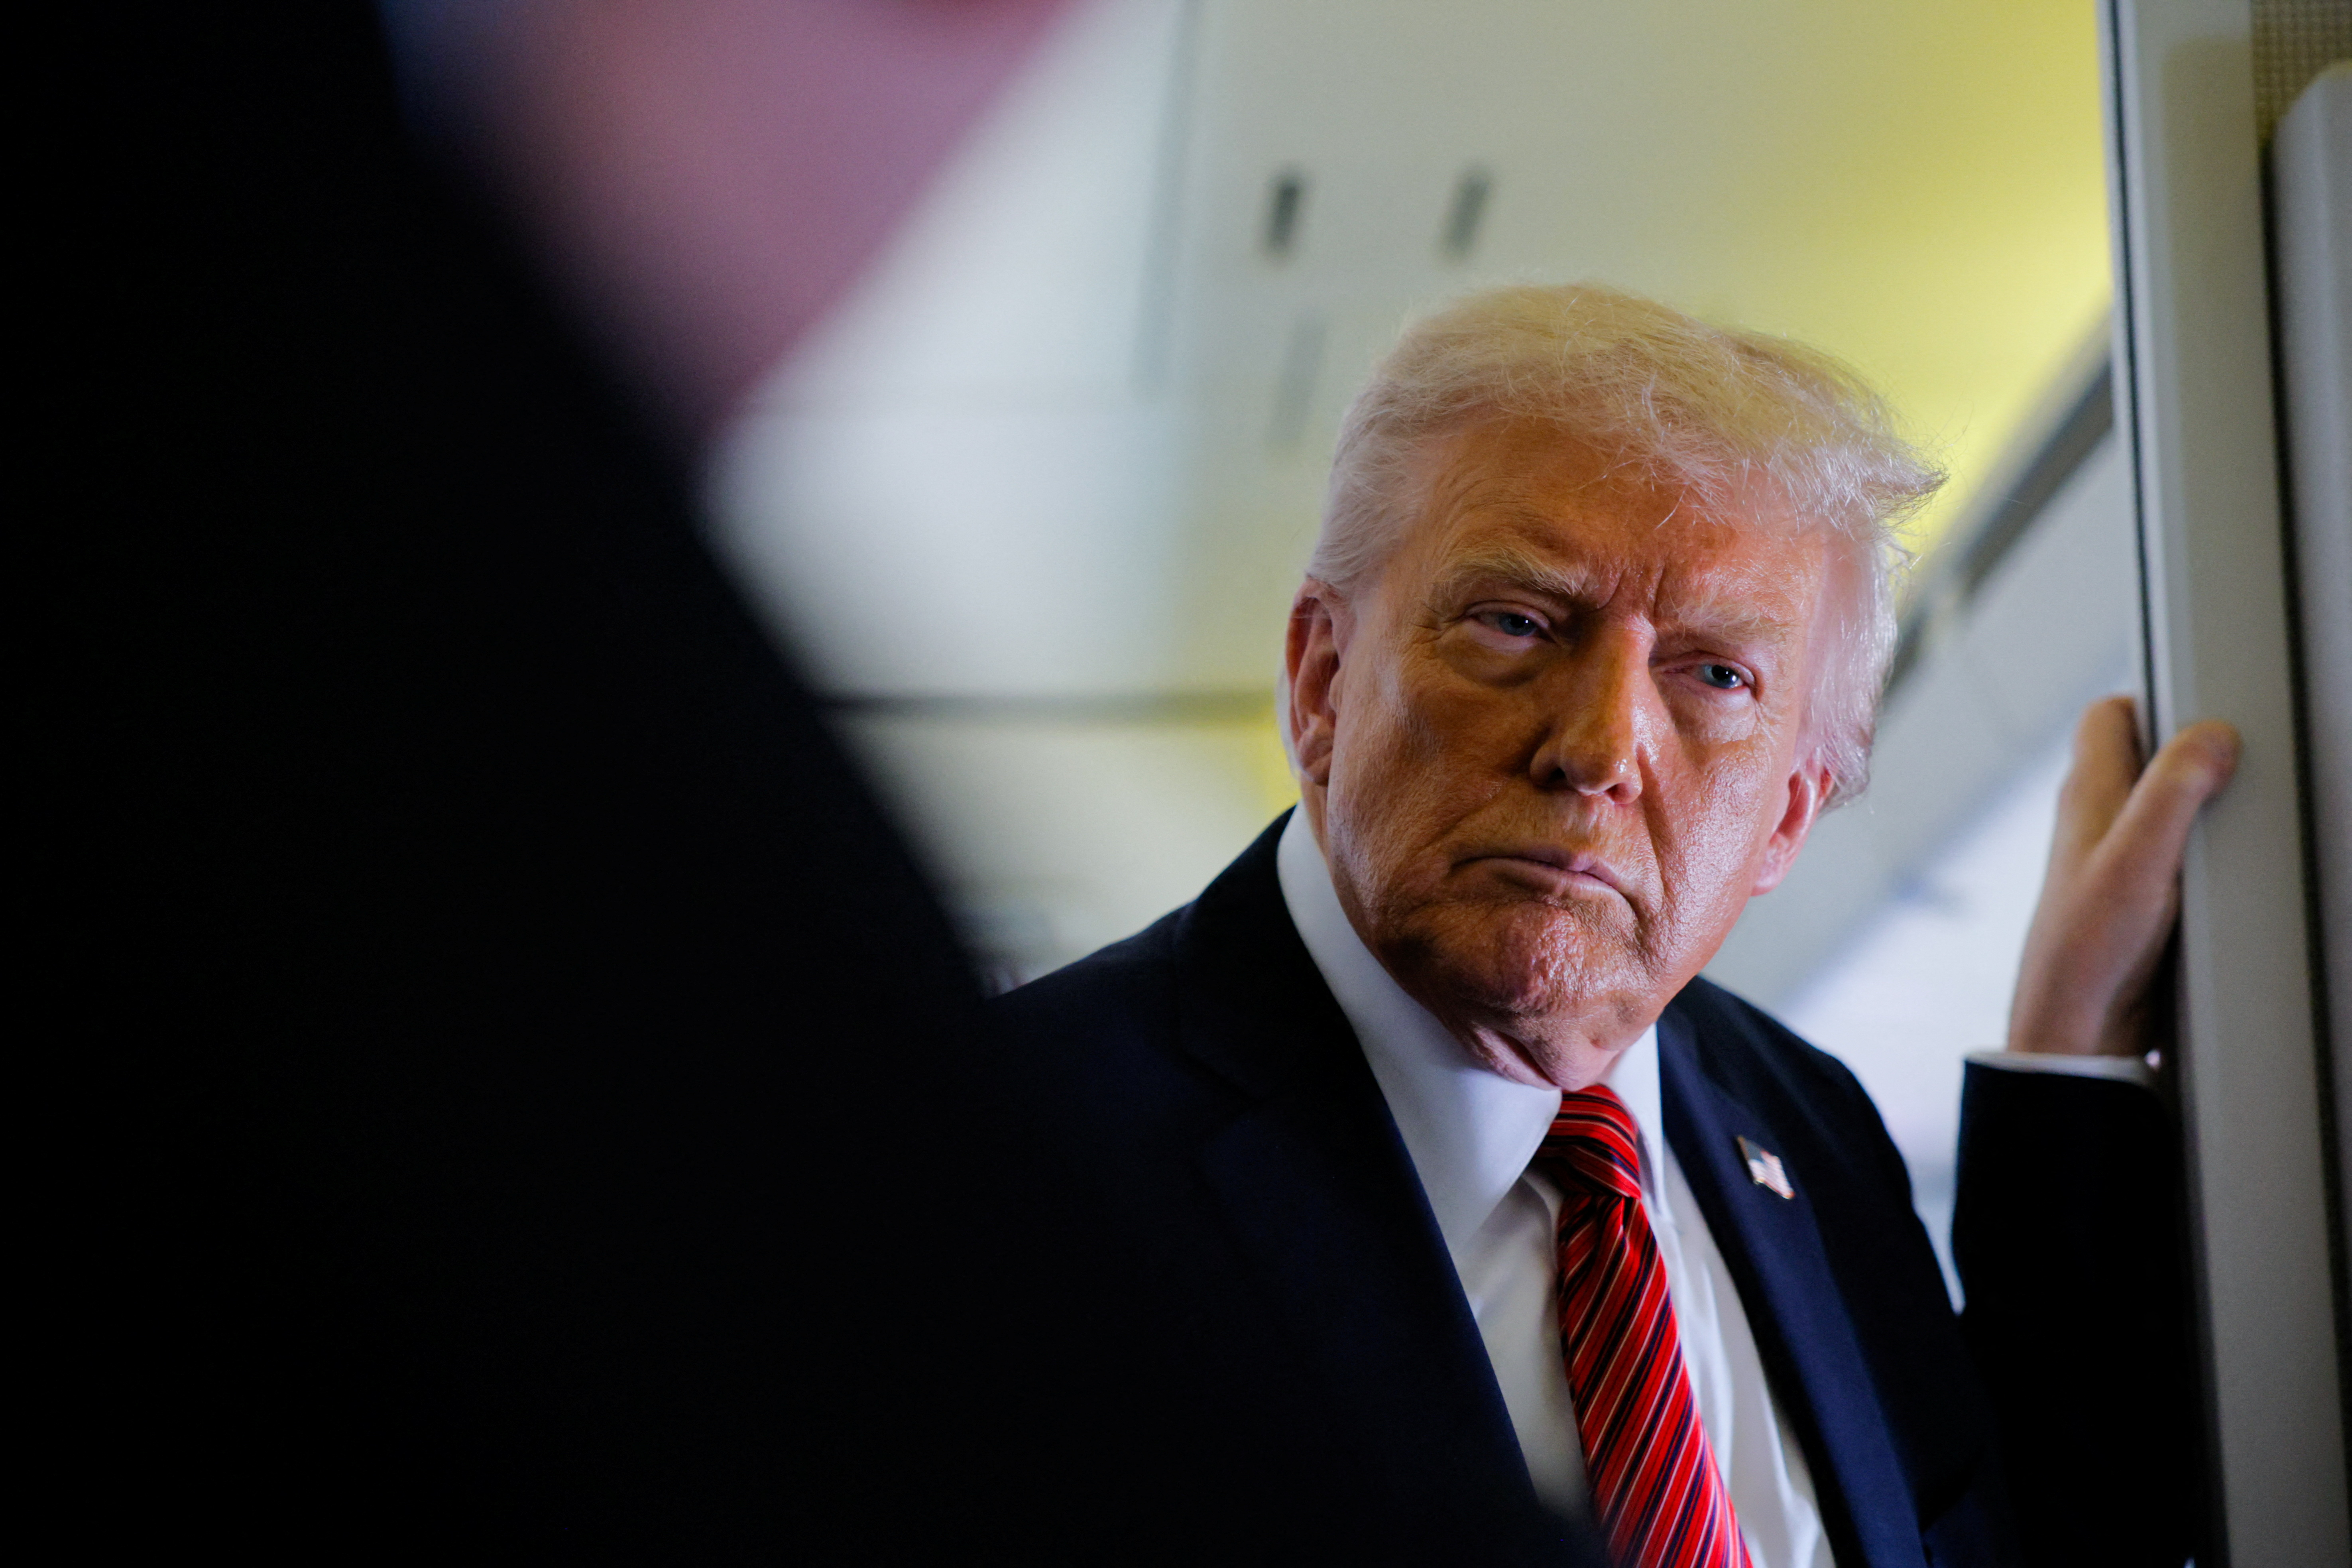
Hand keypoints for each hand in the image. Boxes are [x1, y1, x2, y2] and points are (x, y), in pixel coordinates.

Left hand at [2008, 696, 2239, 1057]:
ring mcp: (2114, 861)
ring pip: (2160, 808)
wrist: (2077, 1027)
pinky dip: (2201, 855)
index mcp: (2086, 795)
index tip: (2206, 707)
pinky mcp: (2136, 900)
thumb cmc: (2090, 948)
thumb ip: (2172, 791)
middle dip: (2190, 753)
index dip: (2154, 699)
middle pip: (2142, 757)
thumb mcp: (2139, 857)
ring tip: (2244, 811)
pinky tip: (2229, 872)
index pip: (2109, 715)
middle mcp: (2095, 821)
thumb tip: (2210, 734)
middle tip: (2240, 759)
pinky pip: (2173, 856)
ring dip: (2201, 808)